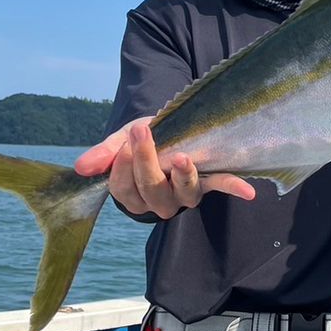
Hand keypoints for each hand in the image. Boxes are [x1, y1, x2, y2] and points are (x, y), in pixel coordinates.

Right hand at [74, 119, 255, 217]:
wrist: (167, 130)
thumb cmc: (141, 140)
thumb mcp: (121, 141)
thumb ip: (104, 154)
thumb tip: (81, 168)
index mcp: (135, 194)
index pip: (124, 189)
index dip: (122, 168)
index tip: (123, 144)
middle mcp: (161, 201)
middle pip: (152, 191)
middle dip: (146, 162)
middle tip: (142, 133)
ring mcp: (186, 193)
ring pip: (184, 194)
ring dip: (184, 176)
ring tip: (183, 157)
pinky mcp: (208, 181)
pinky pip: (220, 186)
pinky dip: (234, 188)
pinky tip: (250, 191)